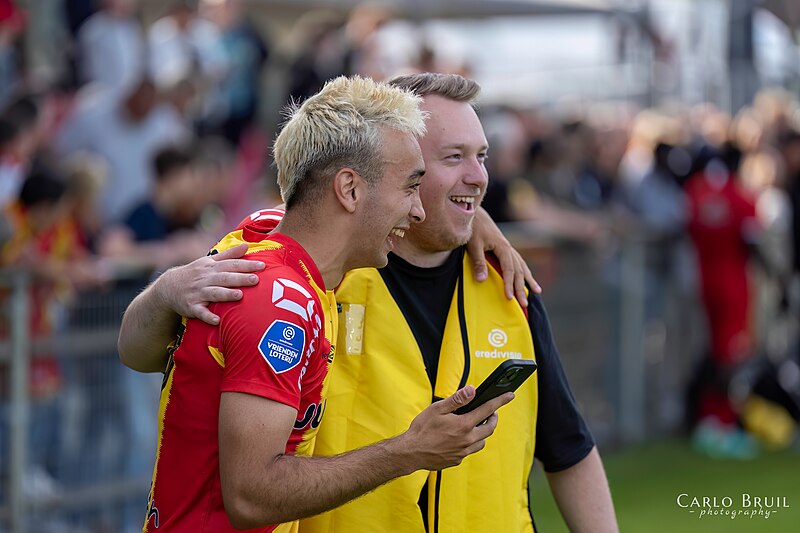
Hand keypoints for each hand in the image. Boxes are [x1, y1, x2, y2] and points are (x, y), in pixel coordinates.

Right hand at [156, 243, 264, 324]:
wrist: (168, 287)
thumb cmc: (196, 274)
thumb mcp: (209, 262)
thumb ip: (229, 255)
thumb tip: (247, 245)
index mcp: (211, 267)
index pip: (231, 265)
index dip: (247, 265)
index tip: (262, 266)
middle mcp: (205, 279)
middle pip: (224, 278)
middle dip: (240, 278)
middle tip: (255, 280)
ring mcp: (197, 293)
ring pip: (213, 293)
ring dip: (226, 294)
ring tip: (239, 295)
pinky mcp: (191, 307)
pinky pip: (199, 312)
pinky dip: (207, 316)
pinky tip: (217, 321)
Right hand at [397, 386, 513, 471]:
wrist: (410, 453)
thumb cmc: (421, 429)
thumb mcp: (437, 409)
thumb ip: (457, 400)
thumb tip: (472, 390)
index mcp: (464, 425)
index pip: (488, 410)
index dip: (500, 401)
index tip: (510, 395)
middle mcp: (467, 440)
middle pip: (490, 428)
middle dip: (493, 418)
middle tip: (491, 412)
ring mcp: (463, 452)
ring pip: (482, 442)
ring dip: (483, 432)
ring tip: (475, 425)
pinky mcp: (457, 460)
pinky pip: (470, 450)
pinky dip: (470, 442)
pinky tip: (460, 438)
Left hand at [468, 207, 541, 306]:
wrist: (474, 214)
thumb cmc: (473, 228)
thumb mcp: (474, 245)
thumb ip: (478, 262)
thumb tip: (482, 280)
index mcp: (503, 247)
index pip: (509, 269)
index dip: (510, 284)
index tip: (509, 298)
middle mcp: (509, 248)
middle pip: (518, 271)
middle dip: (521, 288)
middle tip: (524, 304)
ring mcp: (508, 248)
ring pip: (521, 266)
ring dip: (528, 280)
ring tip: (537, 292)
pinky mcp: (505, 248)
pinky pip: (518, 262)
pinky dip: (524, 271)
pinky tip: (528, 278)